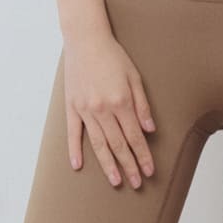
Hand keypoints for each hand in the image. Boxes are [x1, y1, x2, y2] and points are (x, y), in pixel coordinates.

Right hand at [63, 30, 156, 188]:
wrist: (85, 40)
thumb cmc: (113, 56)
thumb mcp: (135, 77)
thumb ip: (142, 105)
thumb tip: (150, 130)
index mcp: (121, 102)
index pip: (135, 136)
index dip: (143, 155)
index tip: (149, 171)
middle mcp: (102, 109)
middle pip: (118, 145)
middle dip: (129, 166)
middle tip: (137, 183)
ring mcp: (85, 110)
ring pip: (98, 144)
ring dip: (108, 164)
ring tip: (116, 181)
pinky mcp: (71, 107)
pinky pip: (73, 133)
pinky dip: (74, 150)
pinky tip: (78, 166)